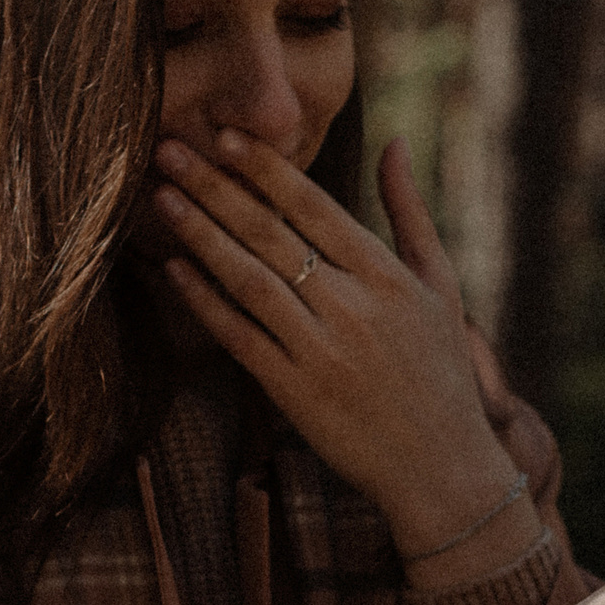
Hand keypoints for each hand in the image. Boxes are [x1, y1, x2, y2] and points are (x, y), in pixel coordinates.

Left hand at [146, 131, 530, 580]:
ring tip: (161, 199)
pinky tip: (173, 269)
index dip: (264, 169)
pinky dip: (204, 300)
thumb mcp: (440, 285)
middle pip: (271, 235)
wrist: (442, 468)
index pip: (314, 208)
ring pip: (247, 279)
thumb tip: (393, 142)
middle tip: (169, 151)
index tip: (224, 136)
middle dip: (215, 188)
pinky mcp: (294, 392)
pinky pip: (239, 336)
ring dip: (200, 235)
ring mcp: (320, 351)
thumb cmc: (443, 371)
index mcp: (387, 276)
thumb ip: (410, 212)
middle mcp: (352, 307)